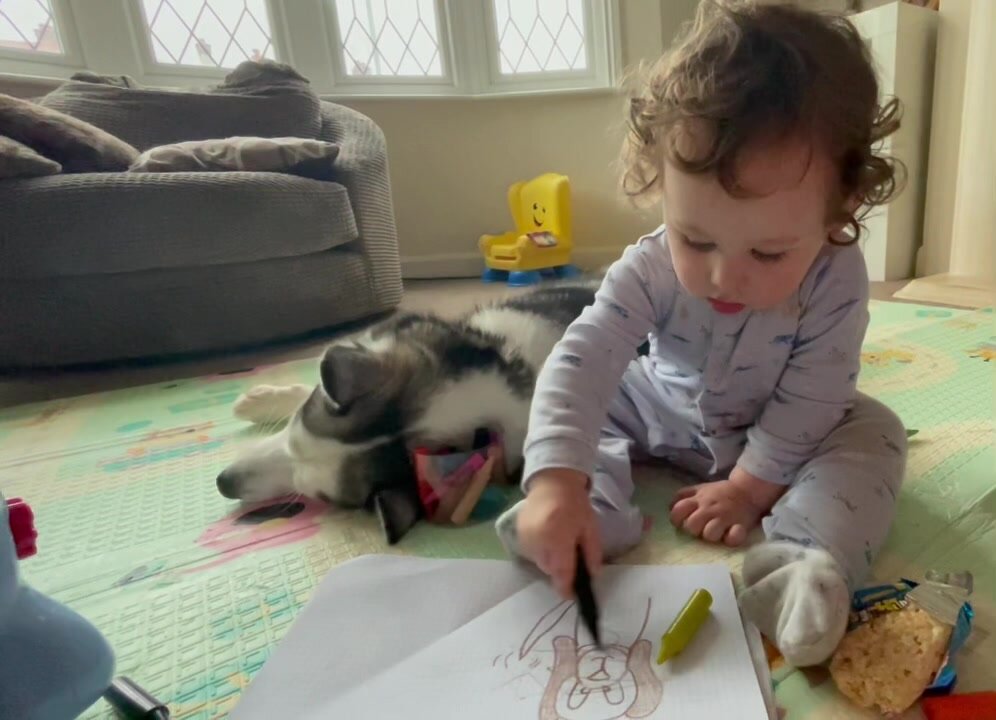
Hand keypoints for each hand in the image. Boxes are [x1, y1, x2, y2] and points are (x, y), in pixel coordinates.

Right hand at [517, 468, 601, 597]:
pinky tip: (549, 539)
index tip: (572, 595)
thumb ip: (592, 554)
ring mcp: (525, 538)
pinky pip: (532, 554)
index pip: (561, 572)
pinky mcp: (518, 535)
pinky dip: (541, 552)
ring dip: (551, 562)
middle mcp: (538, 540)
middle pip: (550, 570)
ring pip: (540, 563)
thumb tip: (592, 576)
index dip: (567, 588)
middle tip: (571, 561)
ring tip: (560, 546)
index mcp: (558, 537)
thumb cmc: (575, 504)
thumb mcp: (590, 527)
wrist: (552, 483)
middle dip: (561, 571)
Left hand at [669, 466, 785, 546]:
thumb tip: (669, 507)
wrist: (747, 490)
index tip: (681, 522)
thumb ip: (684, 495)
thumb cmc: (720, 493)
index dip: (676, 519)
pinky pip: (733, 539)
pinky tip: (730, 535)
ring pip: (709, 534)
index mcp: (698, 499)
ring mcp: (724, 518)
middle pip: (691, 526)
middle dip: (694, 530)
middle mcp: (709, 509)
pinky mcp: (740, 526)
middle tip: (701, 528)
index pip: (677, 511)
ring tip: (717, 532)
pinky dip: (731, 539)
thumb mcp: (700, 489)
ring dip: (711, 536)